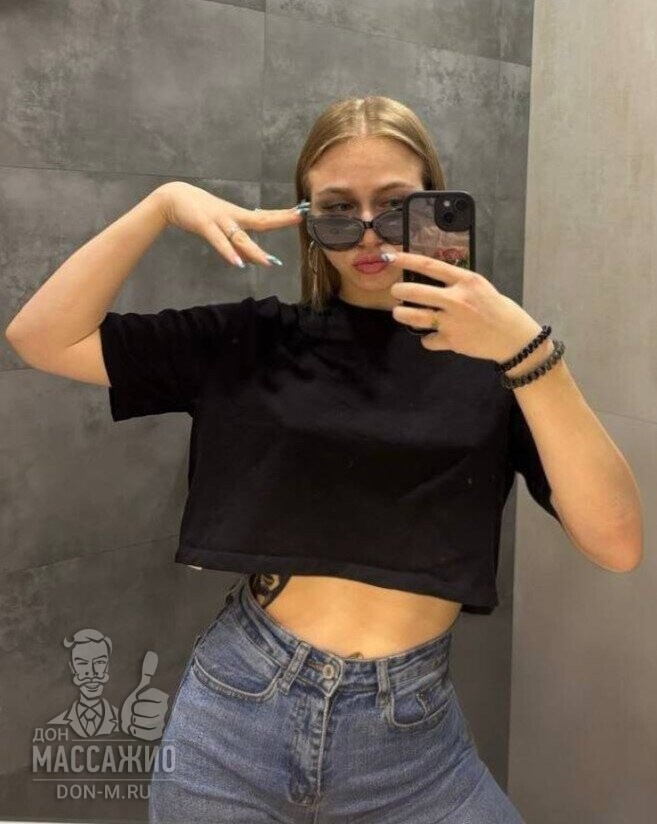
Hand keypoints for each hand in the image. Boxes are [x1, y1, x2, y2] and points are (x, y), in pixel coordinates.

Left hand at [120, 651, 168, 740]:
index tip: (139, 697)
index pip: (148, 697)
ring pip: (142, 722)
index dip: (140, 697)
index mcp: (163, 697)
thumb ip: (147, 671)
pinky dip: (134, 730)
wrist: (137, 718)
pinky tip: (134, 726)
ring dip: (133, 719)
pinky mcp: (155, 736)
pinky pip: (141, 733)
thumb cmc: (139, 700)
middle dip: (135, 709)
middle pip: (144, 710)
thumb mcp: (142, 686)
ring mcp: (161, 723)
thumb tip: (151, 653)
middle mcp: (165, 710)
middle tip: (135, 708)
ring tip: (134, 717)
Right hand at [153, 181, 304, 267]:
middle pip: (259, 220)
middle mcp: (232, 216)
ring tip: (269, 262)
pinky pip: (218, 241)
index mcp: (237, 215)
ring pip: (240, 237)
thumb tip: (249, 258)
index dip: (282, 215)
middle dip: (279, 220)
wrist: (173, 198)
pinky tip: (238, 263)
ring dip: (254, 250)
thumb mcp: (220, 226)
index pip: (264, 216)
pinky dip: (228, 252)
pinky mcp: (204, 225)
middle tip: (298, 218)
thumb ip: (235, 242)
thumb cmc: (198, 211)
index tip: (301, 213)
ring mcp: (218, 220)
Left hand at [387, 251, 542, 363]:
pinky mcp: (451, 341)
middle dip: (399, 291)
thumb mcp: (479, 286)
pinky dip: (427, 338)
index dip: (407, 260)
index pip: (430, 266)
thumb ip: (456, 282)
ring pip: (414, 317)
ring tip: (400, 313)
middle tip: (396, 292)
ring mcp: (452, 321)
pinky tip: (432, 336)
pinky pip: (427, 339)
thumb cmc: (496, 308)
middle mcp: (456, 299)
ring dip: (402, 314)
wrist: (512, 337)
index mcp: (465, 280)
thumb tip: (428, 279)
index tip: (392, 257)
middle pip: (415, 292)